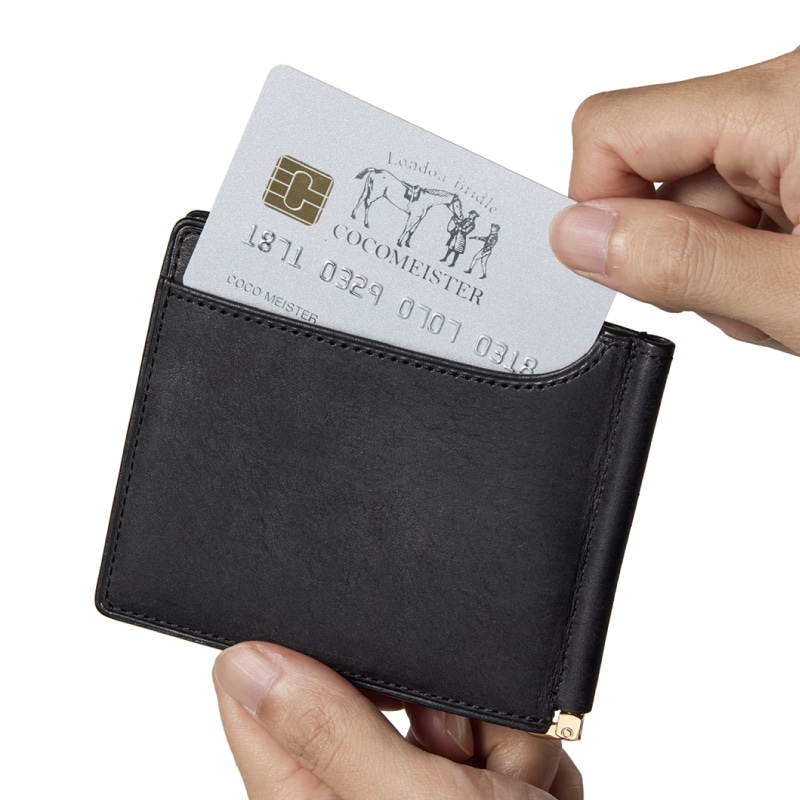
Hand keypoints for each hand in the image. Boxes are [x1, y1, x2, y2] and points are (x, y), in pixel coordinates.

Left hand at [213, 641, 581, 798]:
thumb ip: (332, 734)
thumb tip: (246, 663)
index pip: (260, 691)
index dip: (311, 656)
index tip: (376, 670)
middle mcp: (350, 796)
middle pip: (367, 684)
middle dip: (434, 705)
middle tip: (462, 751)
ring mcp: (409, 790)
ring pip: (439, 698)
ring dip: (491, 731)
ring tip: (512, 784)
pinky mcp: (461, 783)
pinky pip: (483, 723)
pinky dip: (518, 749)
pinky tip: (528, 790)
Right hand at [549, 49, 799, 355]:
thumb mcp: (798, 292)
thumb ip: (681, 261)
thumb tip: (576, 235)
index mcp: (779, 102)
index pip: (611, 131)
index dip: (598, 211)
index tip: (636, 274)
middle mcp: (782, 96)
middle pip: (652, 178)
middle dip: (680, 256)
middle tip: (750, 296)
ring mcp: (792, 125)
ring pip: (692, 204)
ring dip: (719, 266)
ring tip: (785, 295)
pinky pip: (732, 206)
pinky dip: (748, 255)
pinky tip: (791, 279)